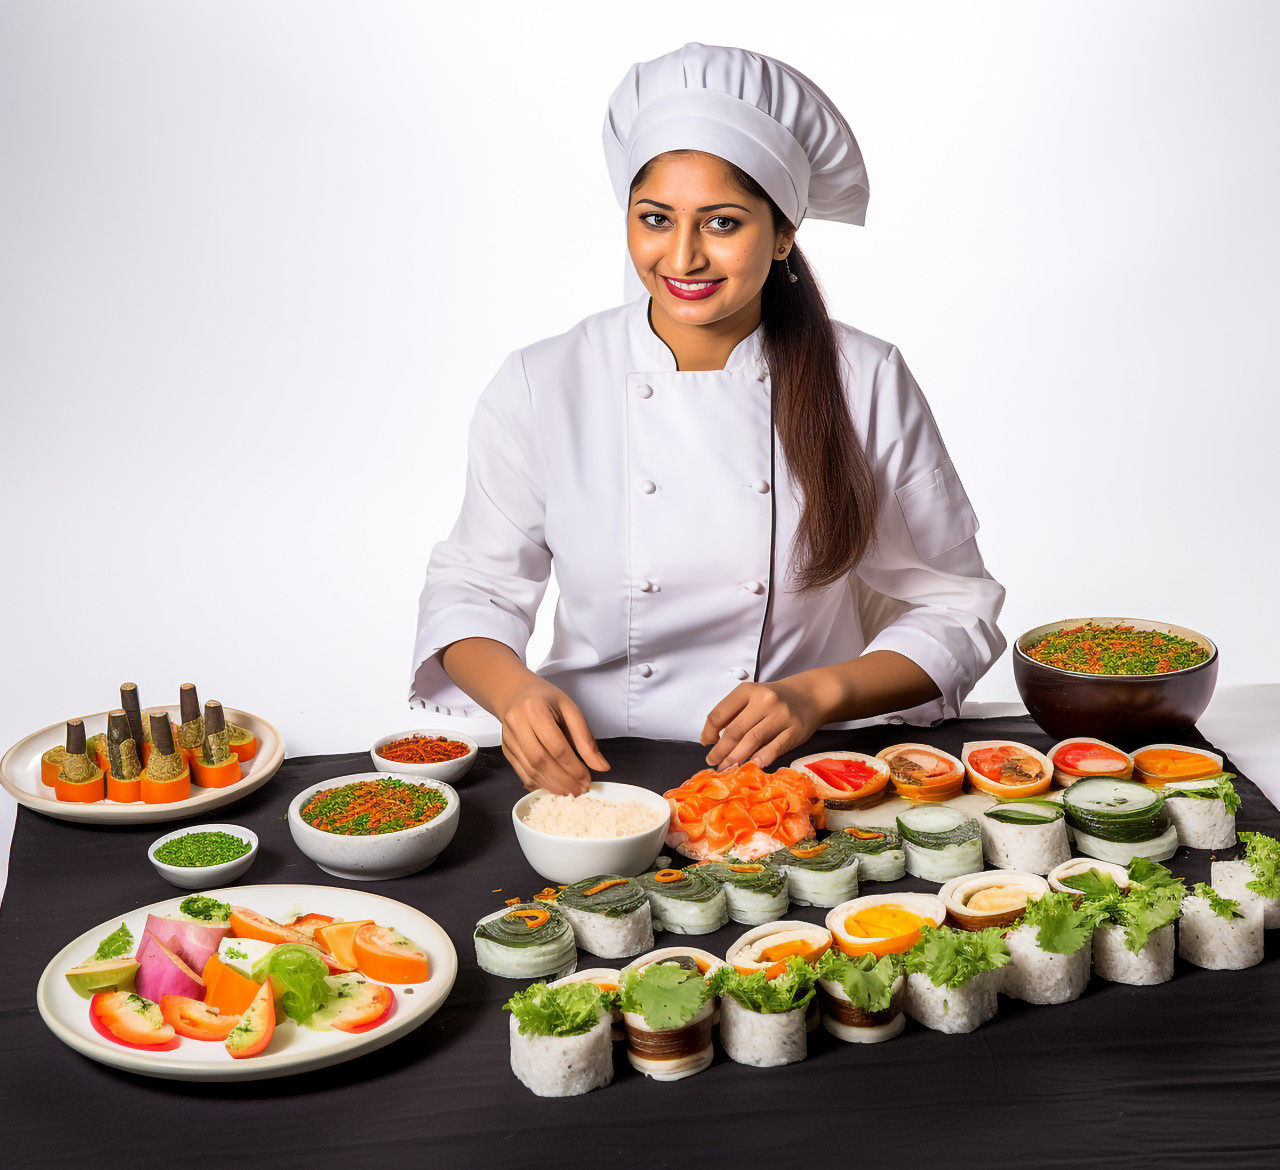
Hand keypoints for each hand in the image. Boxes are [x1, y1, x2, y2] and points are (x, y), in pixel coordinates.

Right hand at [499, 678, 608, 795]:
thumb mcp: (570, 711)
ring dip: (552, 785)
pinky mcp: (506, 750)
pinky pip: (522, 773)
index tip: (586, 779)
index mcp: (535, 709)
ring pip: (530, 770)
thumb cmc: (545, 699)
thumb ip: (586, 740)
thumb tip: (601, 766)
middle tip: (579, 790)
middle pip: (541, 761)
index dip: (573, 767)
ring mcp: (508, 738)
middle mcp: (517, 723)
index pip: (557, 746)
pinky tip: (553, 786)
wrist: (516, 694)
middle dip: (563, 780)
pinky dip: (539, 783)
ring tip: (569, 791)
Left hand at [700, 677, 826, 770]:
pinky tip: (750, 766)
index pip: (720, 713)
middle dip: (720, 750)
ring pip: (751, 741)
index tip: (706, 742)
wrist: (810, 696)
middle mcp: (765, 700)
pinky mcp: (794, 730)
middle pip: (734, 730)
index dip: (709, 731)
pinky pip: (774, 748)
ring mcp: (781, 715)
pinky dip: (760, 759)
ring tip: (726, 766)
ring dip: (735, 758)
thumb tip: (713, 740)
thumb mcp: (753, 697)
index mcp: (749, 690)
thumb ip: (735, 713)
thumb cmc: (776, 699)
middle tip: (712, 761)